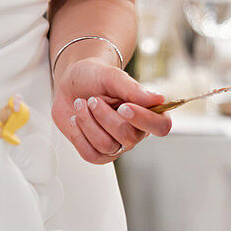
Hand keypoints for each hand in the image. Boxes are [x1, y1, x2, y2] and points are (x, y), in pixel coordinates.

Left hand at [53, 57, 170, 164]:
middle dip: (104, 115)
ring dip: (87, 121)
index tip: (124, 106)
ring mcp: (117, 144)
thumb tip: (158, 99)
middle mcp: (135, 132)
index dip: (144, 120)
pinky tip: (76, 119)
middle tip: (93, 99)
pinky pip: (90, 154)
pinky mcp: (98, 153)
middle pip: (128, 136)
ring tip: (80, 104)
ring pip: (106, 146)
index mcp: (146, 112)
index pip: (161, 126)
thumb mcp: (111, 76)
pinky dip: (78, 135)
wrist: (70, 84)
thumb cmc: (94, 78)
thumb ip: (132, 88)